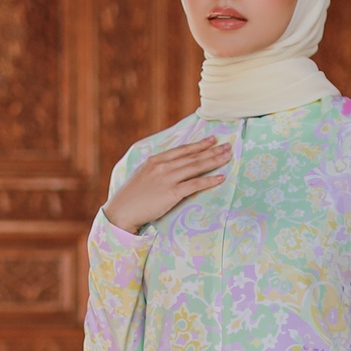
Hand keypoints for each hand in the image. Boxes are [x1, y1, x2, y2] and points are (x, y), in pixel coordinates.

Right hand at [104, 137, 230, 233]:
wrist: (122, 211)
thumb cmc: (131, 197)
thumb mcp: (142, 176)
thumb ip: (156, 169)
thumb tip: (169, 168)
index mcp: (155, 160)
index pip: (182, 150)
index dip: (199, 144)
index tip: (212, 140)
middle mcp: (163, 166)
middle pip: (193, 156)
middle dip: (212, 150)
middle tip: (228, 146)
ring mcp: (168, 179)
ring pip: (196, 167)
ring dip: (214, 161)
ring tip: (228, 157)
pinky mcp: (172, 193)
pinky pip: (195, 184)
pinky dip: (209, 180)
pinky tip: (220, 177)